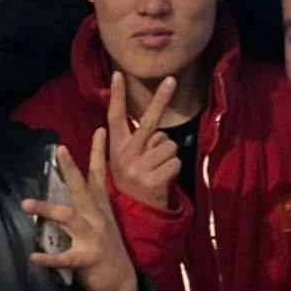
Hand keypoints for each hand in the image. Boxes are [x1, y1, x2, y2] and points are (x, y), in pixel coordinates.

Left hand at [25, 132, 139, 290]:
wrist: (124, 284)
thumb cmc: (108, 253)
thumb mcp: (100, 226)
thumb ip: (83, 210)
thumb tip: (56, 200)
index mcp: (101, 209)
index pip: (99, 176)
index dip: (99, 153)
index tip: (99, 130)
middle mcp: (98, 218)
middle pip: (83, 188)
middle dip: (71, 169)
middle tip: (61, 149)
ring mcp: (94, 237)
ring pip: (69, 216)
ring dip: (47, 208)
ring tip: (26, 204)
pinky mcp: (89, 258)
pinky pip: (65, 257)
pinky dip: (48, 258)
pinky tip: (33, 256)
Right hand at [104, 72, 181, 209]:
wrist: (136, 215)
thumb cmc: (133, 183)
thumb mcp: (123, 162)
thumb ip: (134, 142)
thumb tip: (153, 128)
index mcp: (117, 149)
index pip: (115, 117)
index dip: (116, 96)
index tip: (118, 74)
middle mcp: (126, 156)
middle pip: (149, 122)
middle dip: (161, 99)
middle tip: (172, 79)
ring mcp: (139, 168)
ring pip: (169, 145)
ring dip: (169, 155)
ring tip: (159, 168)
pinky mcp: (154, 180)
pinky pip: (175, 161)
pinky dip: (174, 169)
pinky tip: (163, 178)